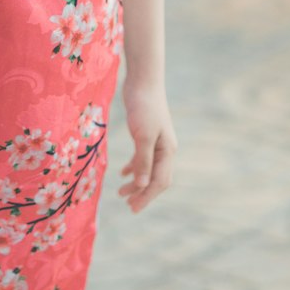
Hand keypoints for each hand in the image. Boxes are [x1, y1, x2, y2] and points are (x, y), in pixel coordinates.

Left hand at [117, 78, 176, 213]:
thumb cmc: (144, 107)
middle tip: (127, 205)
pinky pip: (142, 157)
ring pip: (148, 170)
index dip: (146, 196)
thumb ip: (143, 160)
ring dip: (137, 183)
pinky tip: (123, 173)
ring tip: (121, 193)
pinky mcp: (146, 134)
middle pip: (156, 178)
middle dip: (142, 193)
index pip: (160, 181)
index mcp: (167, 152)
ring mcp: (156, 142)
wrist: (143, 82)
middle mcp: (165, 150)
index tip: (133, 208)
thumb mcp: (143, 135)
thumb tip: (141, 185)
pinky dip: (134, 167)